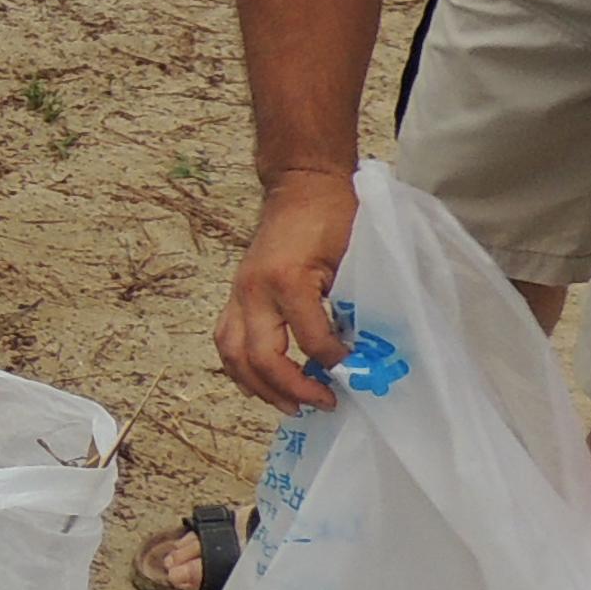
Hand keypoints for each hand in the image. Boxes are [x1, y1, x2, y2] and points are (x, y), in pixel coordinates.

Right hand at [215, 169, 356, 411]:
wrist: (301, 184)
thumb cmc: (334, 215)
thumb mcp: (353, 256)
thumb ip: (355, 303)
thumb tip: (363, 349)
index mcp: (286, 279)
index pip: (310, 342)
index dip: (335, 364)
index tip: (357, 370)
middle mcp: (253, 290)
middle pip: (260, 358)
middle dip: (293, 389)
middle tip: (325, 402)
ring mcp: (238, 293)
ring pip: (233, 355)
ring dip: (260, 387)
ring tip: (291, 405)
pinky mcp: (235, 295)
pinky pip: (227, 341)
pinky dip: (241, 368)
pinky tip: (263, 384)